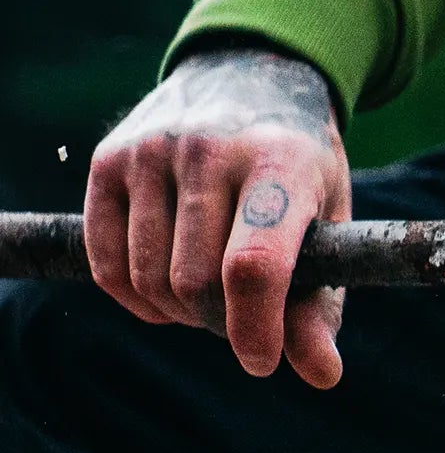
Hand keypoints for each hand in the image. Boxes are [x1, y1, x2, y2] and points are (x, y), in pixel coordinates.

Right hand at [84, 44, 351, 385]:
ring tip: (211, 300)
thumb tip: (320, 375)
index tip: (262, 361)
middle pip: (197, 283)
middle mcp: (207, 149)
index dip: (255, 329)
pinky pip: (108, 263)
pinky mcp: (107, 160)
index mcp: (278, 165)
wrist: (246, 77)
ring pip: (150, 279)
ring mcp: (149, 150)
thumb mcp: (330, 226)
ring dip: (180, 314)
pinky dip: (137, 299)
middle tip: (242, 319)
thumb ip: (320, 303)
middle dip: (220, 324)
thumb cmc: (299, 171)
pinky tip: (167, 295)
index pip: (252, 266)